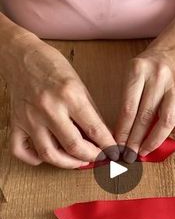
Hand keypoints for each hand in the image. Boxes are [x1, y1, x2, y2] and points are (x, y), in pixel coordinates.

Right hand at [4, 35, 116, 167]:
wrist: (21, 55)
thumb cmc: (52, 66)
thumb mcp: (79, 84)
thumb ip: (90, 112)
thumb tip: (102, 136)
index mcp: (70, 95)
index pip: (94, 129)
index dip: (108, 146)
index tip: (114, 153)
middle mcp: (49, 108)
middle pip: (74, 147)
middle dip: (92, 157)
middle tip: (99, 157)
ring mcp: (30, 118)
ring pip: (49, 154)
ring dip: (68, 164)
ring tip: (78, 161)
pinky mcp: (15, 123)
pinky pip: (20, 150)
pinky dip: (34, 159)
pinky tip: (46, 157)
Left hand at [115, 46, 174, 162]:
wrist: (166, 55)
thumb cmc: (143, 72)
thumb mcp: (128, 79)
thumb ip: (126, 103)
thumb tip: (121, 137)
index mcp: (138, 70)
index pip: (128, 108)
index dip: (123, 131)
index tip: (118, 146)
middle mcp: (158, 76)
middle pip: (146, 115)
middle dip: (136, 140)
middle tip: (129, 155)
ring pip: (168, 118)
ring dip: (155, 139)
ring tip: (145, 151)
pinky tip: (172, 135)